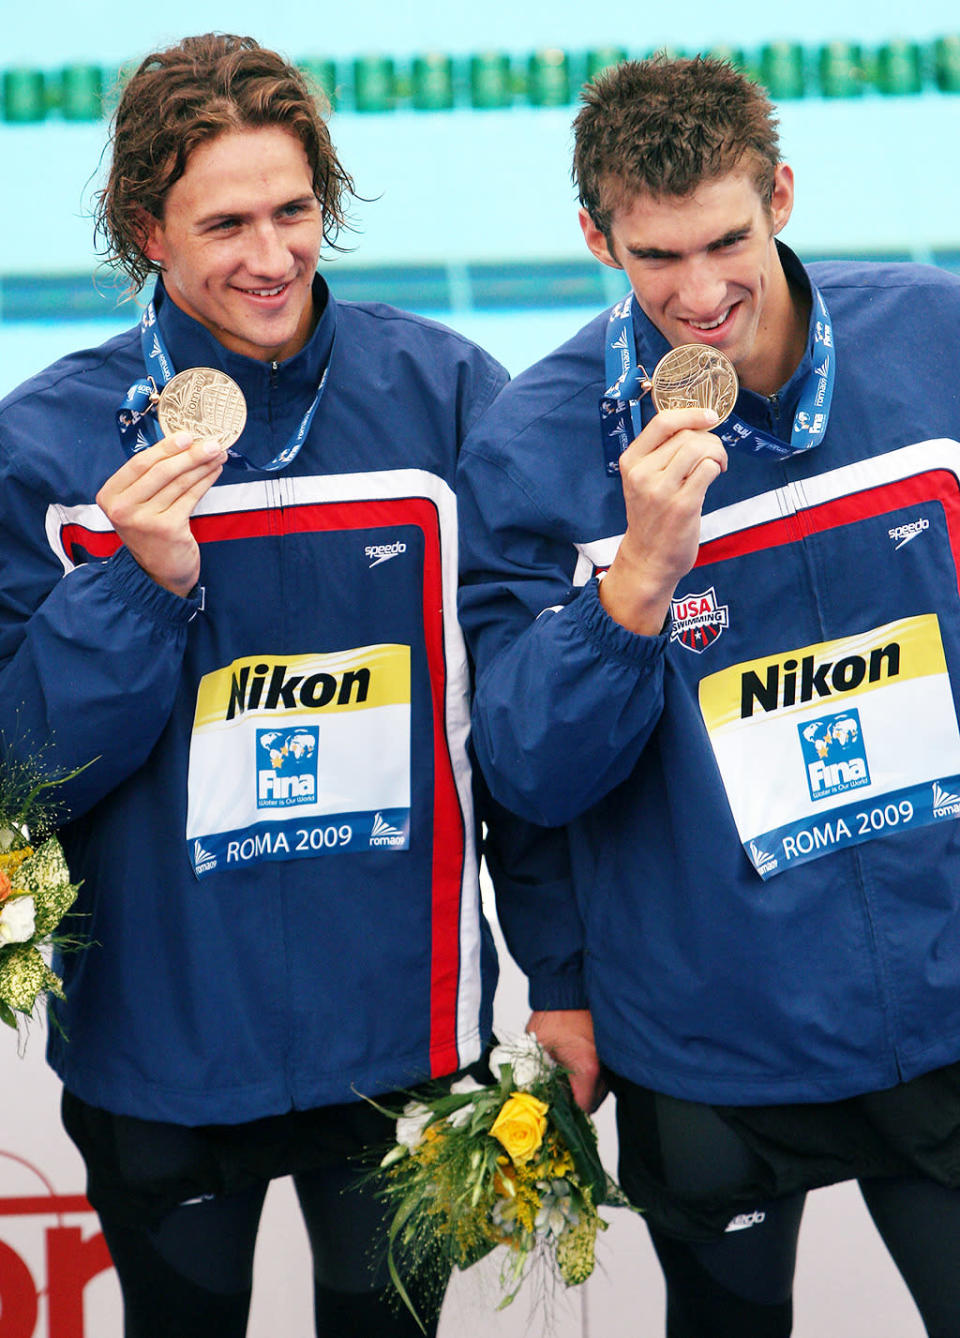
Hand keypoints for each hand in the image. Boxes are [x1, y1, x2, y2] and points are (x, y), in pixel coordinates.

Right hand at [97, 431, 226, 595]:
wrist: (158, 572)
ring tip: (217, 455)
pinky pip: (190, 497)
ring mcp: (144, 520)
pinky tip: (214, 472)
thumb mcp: (138, 504)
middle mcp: (122, 508)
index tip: (187, 435)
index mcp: (109, 496)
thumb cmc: (150, 532)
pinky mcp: (167, 529)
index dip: (164, 447)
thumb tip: (181, 443)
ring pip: (179, 483)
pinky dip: (204, 482)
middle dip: (189, 454)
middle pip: (160, 471)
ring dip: (202, 466)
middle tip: (211, 443)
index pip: (138, 464)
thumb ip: (149, 478)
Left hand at [527, 1008, 606, 1111]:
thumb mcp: (538, 1050)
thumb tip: (535, 1098)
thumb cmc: (553, 1016)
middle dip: (578, 1098)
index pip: (585, 1107)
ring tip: (568, 1071)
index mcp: (588, 1069)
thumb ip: (538, 1078)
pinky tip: (577, 1063)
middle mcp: (605, 1066)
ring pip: (601, 1088)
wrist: (567, 991)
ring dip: (586, 1086)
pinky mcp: (610, 1050)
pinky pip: (604, 1073)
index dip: (570, 1109)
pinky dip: (592, 1074)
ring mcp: (610, 1057)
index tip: (558, 1102)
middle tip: (561, 1088)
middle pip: (596, 1100)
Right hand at [599, 406, 726, 634]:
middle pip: (687, 435)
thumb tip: (696, 423)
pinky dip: (718, 468)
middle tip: (716, 455)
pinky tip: (717, 475)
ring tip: (718, 465)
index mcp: (631, 462)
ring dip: (718, 452)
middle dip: (710, 440)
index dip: (691, 414)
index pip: (662, 422)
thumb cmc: (652, 517)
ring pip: (700, 449)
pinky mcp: (682, 505)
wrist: (649, 559)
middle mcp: (642, 474)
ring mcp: (661, 490)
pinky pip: (709, 469)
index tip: (710, 416)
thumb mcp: (643, 481)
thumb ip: (661, 453)